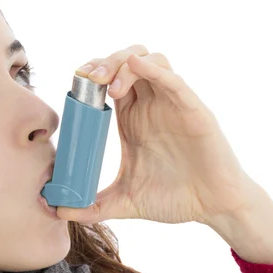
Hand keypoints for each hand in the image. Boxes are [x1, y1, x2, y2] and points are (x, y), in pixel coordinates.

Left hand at [56, 45, 258, 226]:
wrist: (212, 208)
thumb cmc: (174, 198)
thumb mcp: (125, 201)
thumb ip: (94, 206)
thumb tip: (59, 212)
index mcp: (132, 118)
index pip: (109, 81)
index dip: (91, 74)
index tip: (75, 82)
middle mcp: (151, 105)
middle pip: (126, 62)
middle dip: (104, 62)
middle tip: (88, 78)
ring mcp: (173, 104)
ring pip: (151, 60)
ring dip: (126, 64)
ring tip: (111, 87)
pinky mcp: (193, 110)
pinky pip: (174, 80)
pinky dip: (155, 70)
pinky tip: (137, 67)